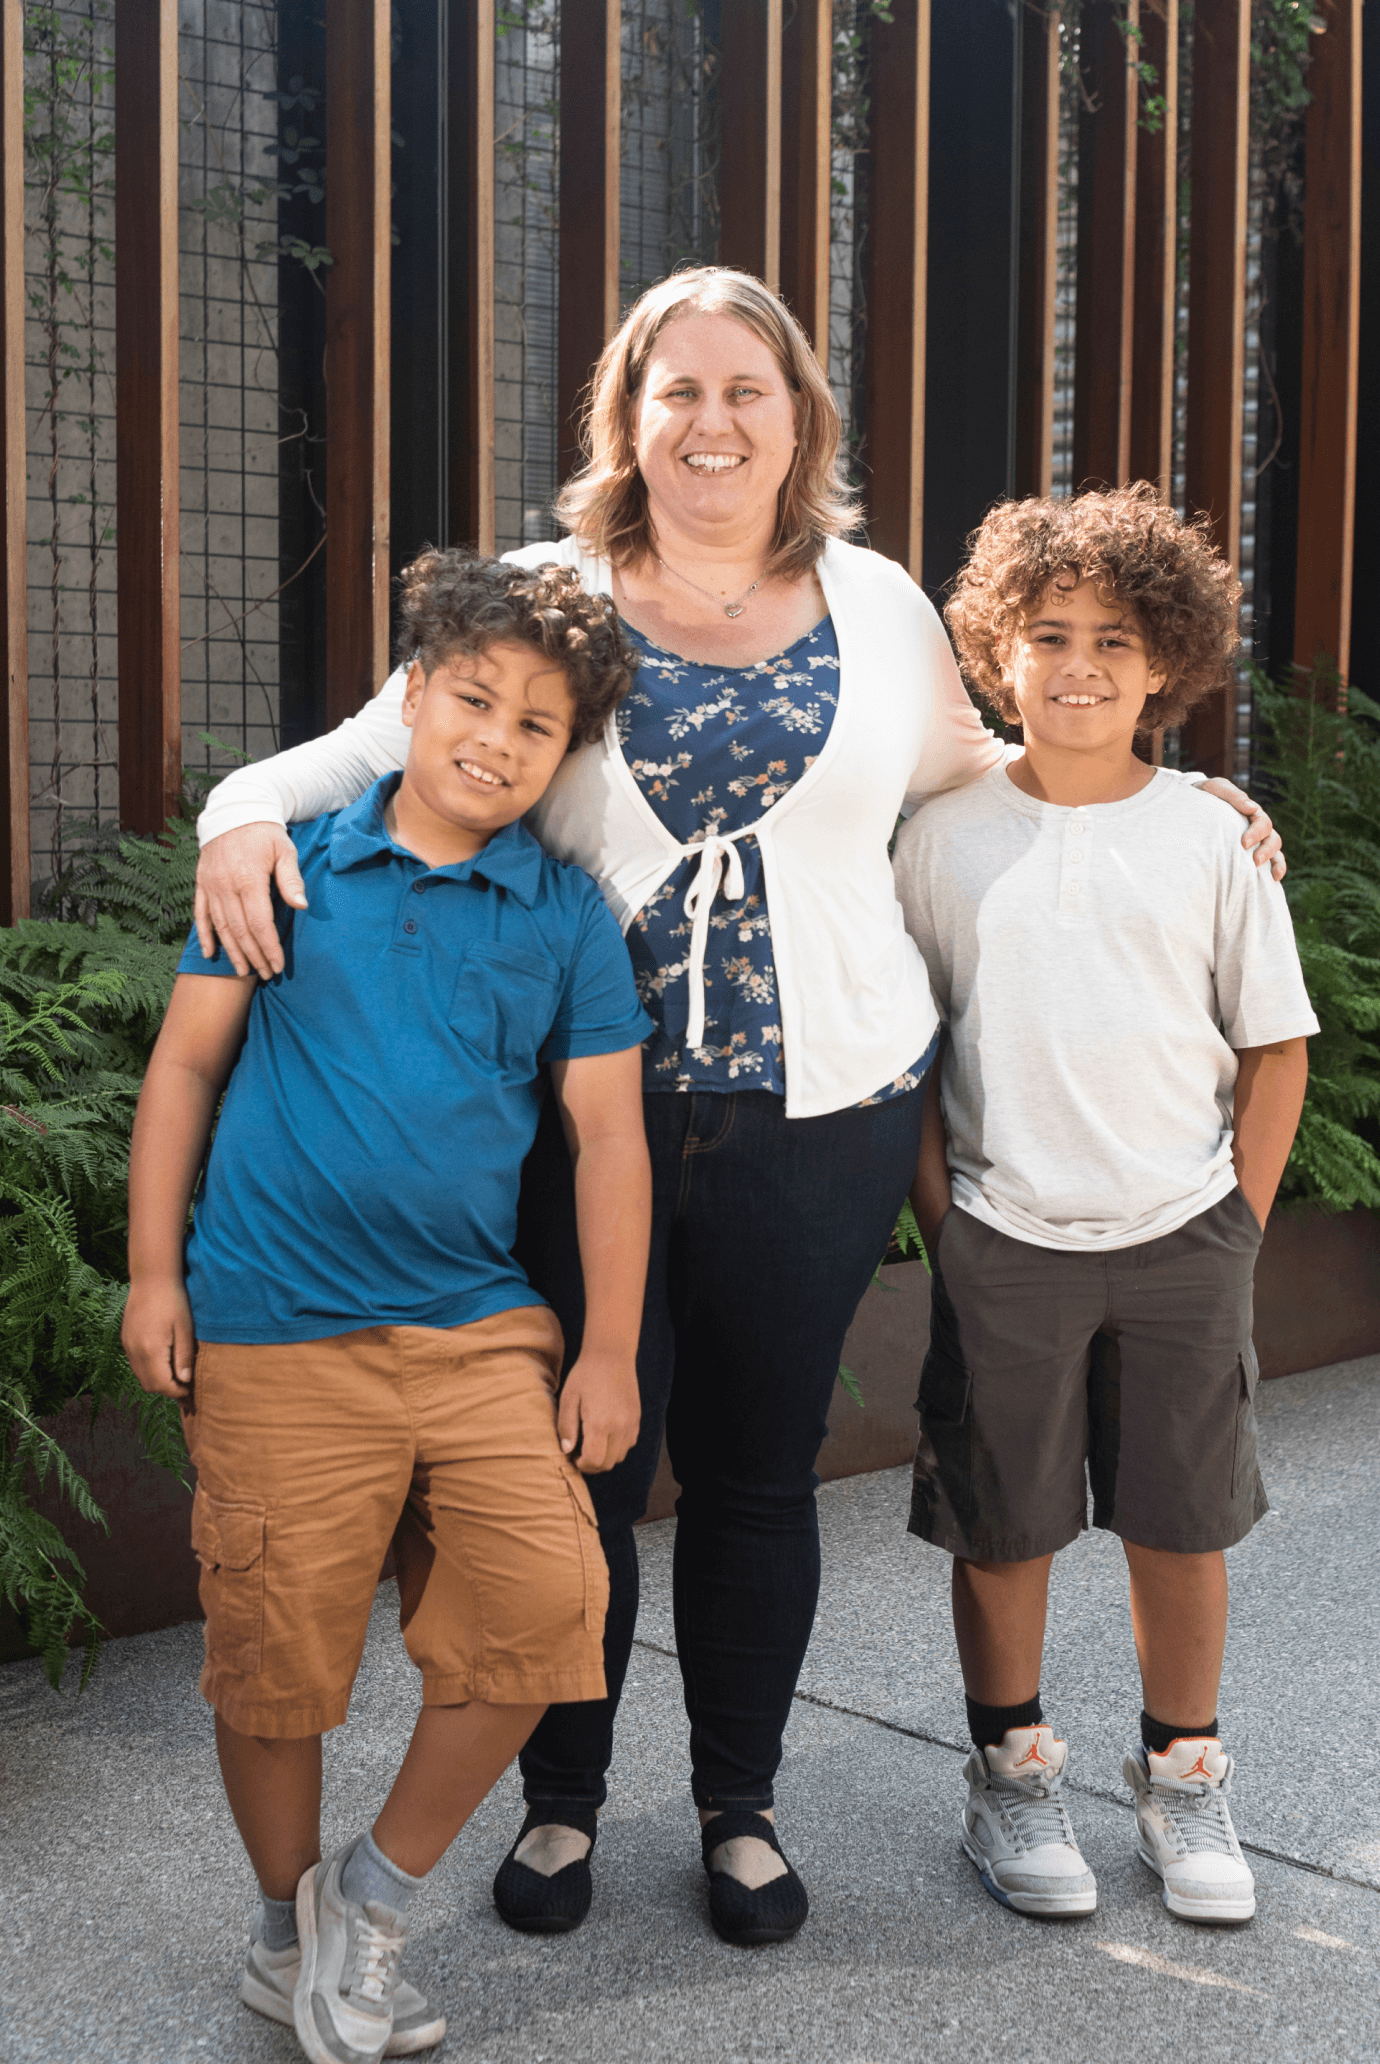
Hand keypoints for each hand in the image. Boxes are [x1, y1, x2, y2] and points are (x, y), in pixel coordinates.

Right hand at [122, 1279, 195, 1400]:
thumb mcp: (185, 1329)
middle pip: (149, 1385)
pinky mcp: (125, 1340)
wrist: (151, 1278)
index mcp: (151, 1350)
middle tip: (184, 1384)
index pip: (162, 1385)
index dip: (177, 1392)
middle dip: (167, 1390)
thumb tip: (185, 1380)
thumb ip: (184, 1357)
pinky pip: (135, 1365)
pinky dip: (148, 1370)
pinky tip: (162, 1361)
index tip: (190, 1390)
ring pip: (140, 1376)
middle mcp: (135, 1352)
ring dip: (157, 1381)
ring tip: (175, 1374)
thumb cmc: (173, 1300)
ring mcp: (127, 1346)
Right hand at [194, 824, 307, 978]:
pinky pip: (200, 914)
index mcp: (248, 879)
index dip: (269, 947)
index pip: (260, 923)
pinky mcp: (201, 883)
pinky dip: (205, 935)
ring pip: (221, 927)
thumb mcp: (284, 850)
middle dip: (254, 956)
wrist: (235, 810)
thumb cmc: (265, 832)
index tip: (277, 965)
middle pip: (240, 930)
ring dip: (232, 952)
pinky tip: (211, 953)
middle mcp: (226, 886)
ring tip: (244, 971)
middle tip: (265, 974)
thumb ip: (291, 880)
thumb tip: (301, 906)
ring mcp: (211, 886)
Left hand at [556, 1349, 640, 1473]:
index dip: (583, 1465)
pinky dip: (618, 1447)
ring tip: (593, 1445)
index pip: (594, 1461)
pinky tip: (606, 1435)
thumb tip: (566, 1450)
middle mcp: (619, 1426)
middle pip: (608, 1463)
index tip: (574, 1458)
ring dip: (606, 1457)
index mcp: (600, 1423)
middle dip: (593, 1465)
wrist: (611, 1355)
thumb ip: (566, 1426)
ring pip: (620, 1456)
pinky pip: (629, 1443)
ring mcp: (631, 1423)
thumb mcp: (569, 1397)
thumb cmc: (586, 1374)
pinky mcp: (636, 1418)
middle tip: (580, 1455)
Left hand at [1197, 777, 1285, 880]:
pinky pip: (1270, 862)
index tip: (1243, 844)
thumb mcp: (1216, 789)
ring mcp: (1256, 841)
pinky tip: (1273, 880)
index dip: (1256, 833)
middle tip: (1255, 861)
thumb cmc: (1205, 795)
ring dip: (1275, 862)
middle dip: (1266, 850)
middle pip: (1272, 838)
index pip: (1262, 822)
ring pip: (1275, 851)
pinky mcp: (1250, 853)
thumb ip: (1233, 796)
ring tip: (1270, 874)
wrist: (1193, 804)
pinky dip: (1276, 869)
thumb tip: (1251, 809)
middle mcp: (1257, 827)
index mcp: (1251, 812)